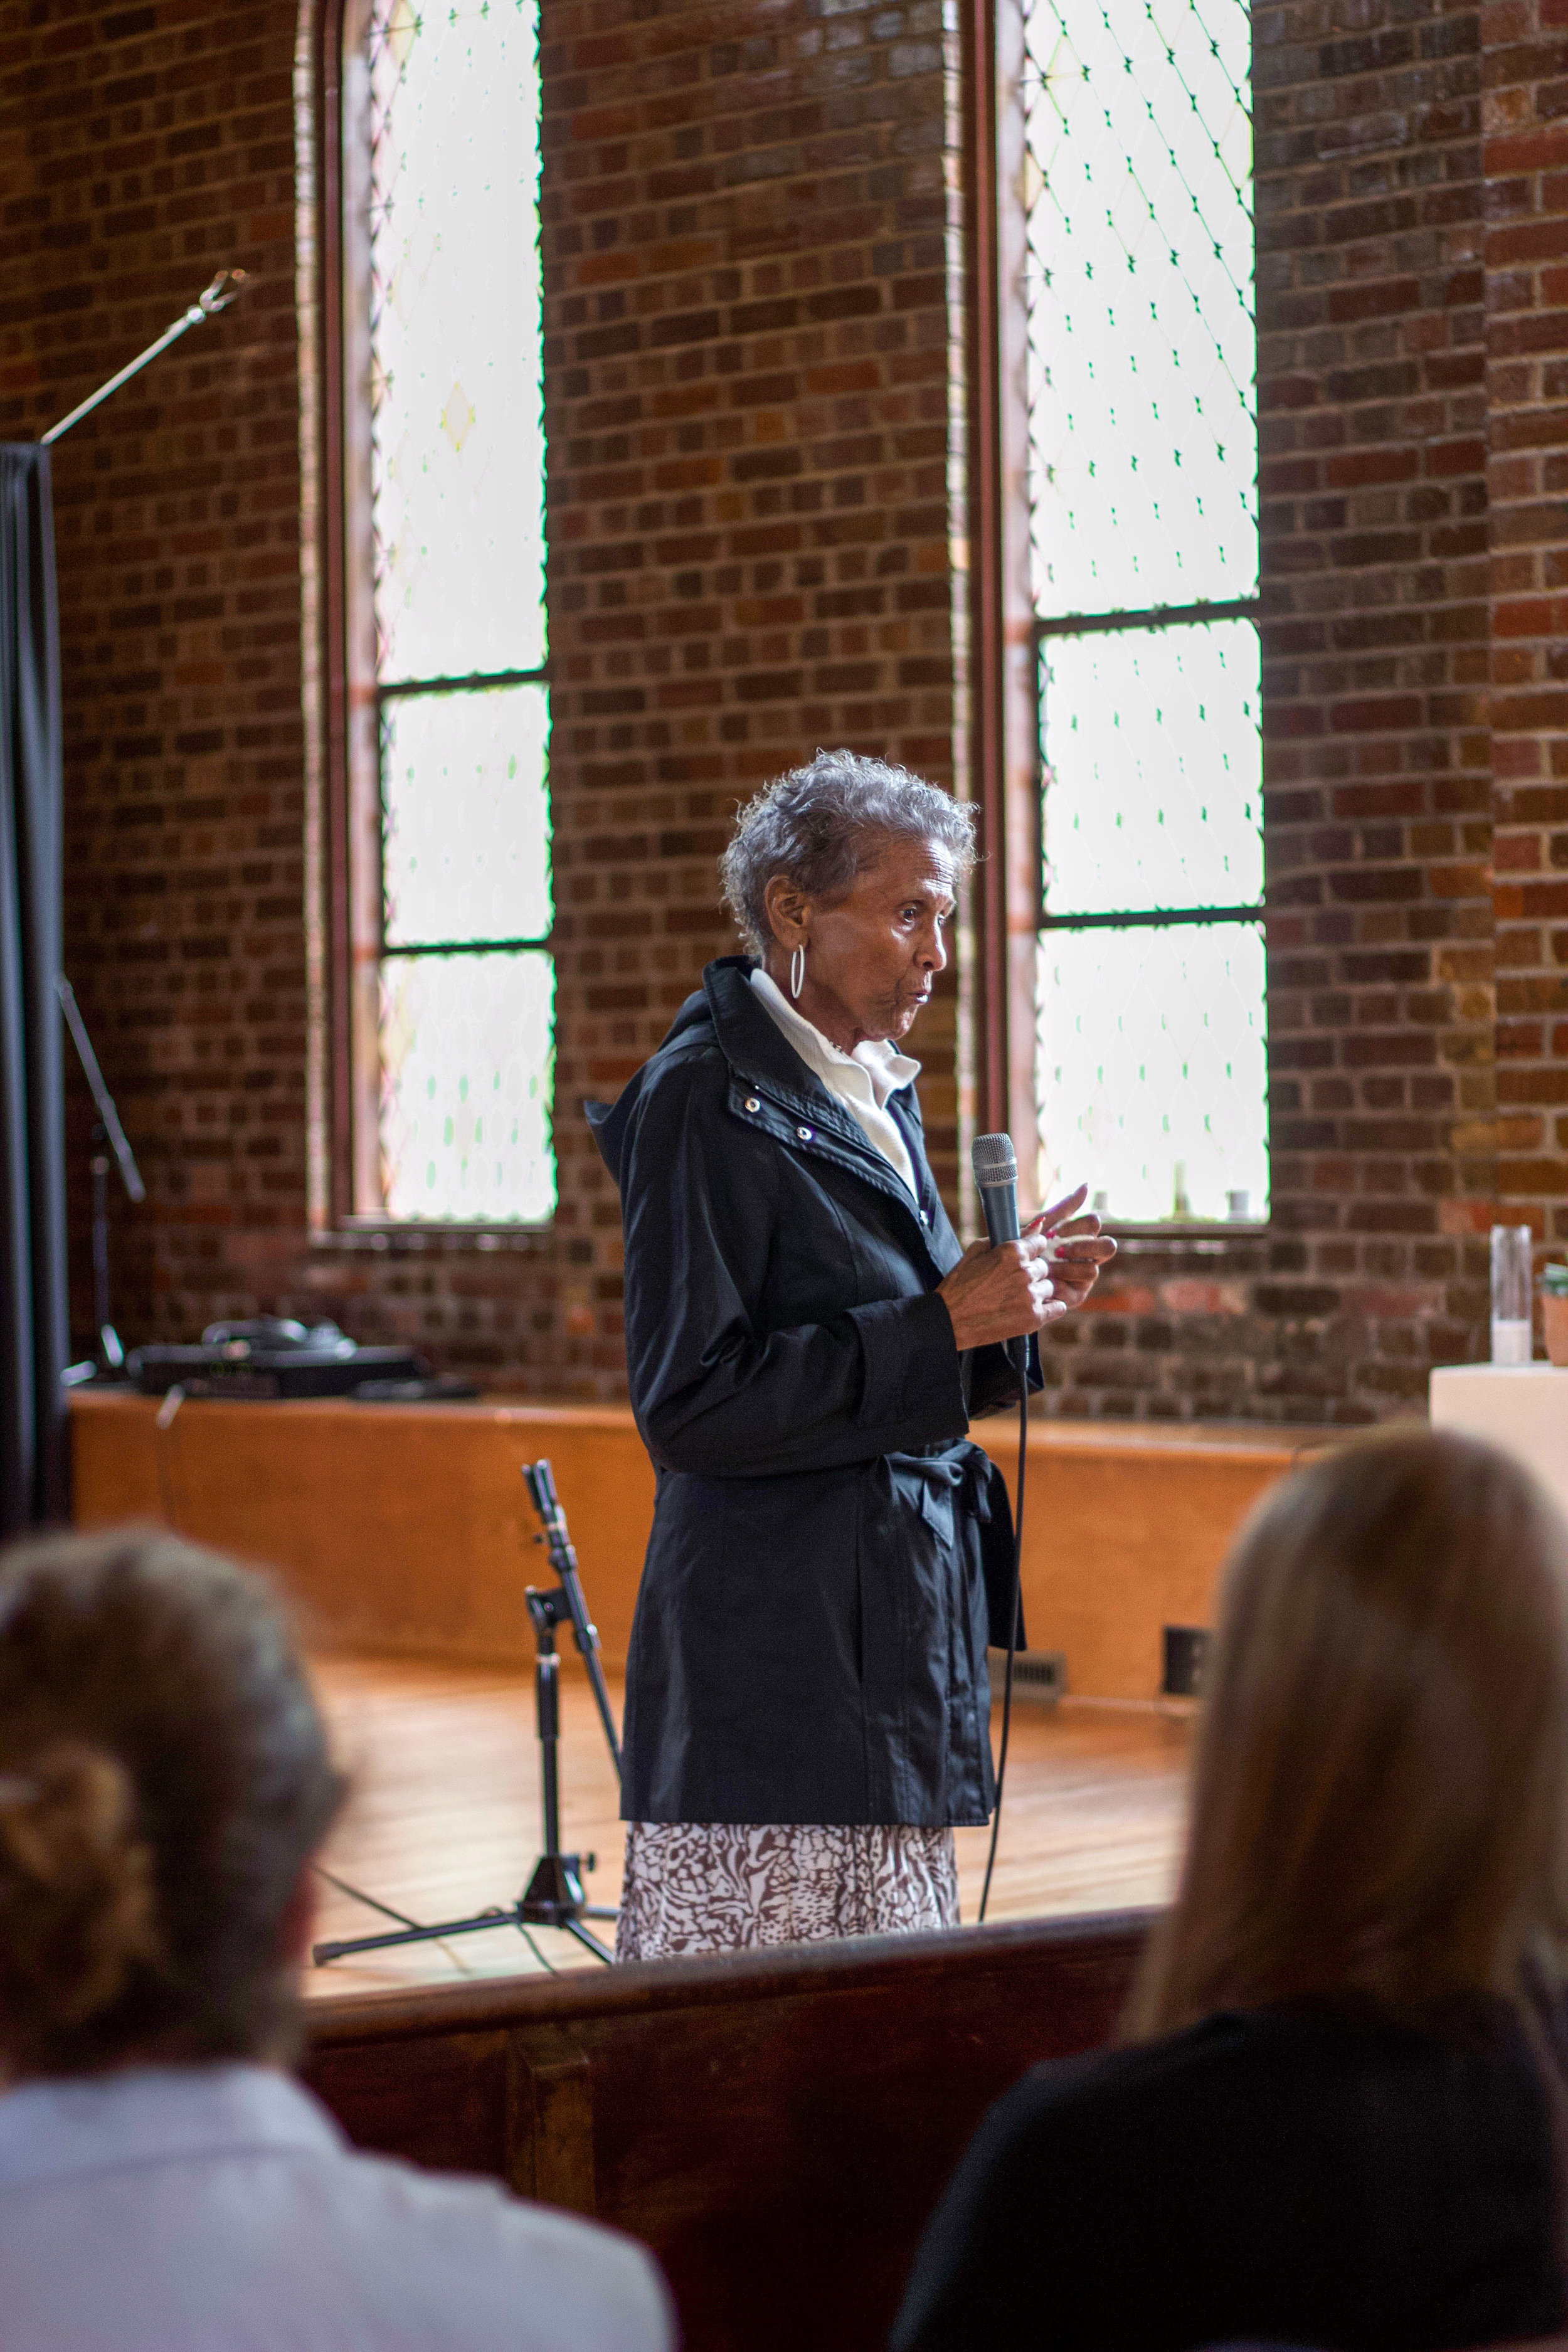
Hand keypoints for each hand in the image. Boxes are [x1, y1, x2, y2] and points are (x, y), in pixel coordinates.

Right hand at [937, 1232, 1061, 1352]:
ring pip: (1050, 1286)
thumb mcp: (977, 1251)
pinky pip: (1058, 1307)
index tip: (1022, 1260)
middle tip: (1013, 1283)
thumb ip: (1008, 1235)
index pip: (1040, 1242)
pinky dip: (1050, 1308)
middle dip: (1032, 1273)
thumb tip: (1037, 1224)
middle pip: (1044, 1266)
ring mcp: (1030, 1296)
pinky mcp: (1033, 1318)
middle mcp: (1024, 1272)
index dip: (1030, 1251)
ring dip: (1038, 1291)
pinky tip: (1034, 1308)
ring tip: (1017, 1299)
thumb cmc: (958, 1284)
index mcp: (1012, 1252)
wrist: (949, 1320)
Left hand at [1024, 1187, 1116, 1312]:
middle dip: (1083, 1247)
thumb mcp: (1043, 1226)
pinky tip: (1044, 1282)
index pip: (1094, 1224)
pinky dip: (1060, 1285)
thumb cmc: (1027, 1246)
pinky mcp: (1076, 1296)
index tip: (1053, 1233)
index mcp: (1082, 1234)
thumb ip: (1065, 1207)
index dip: (1077, 1226)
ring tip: (1046, 1268)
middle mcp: (1088, 1255)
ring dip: (1067, 1268)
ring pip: (1092, 1270)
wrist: (1006, 1274)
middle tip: (1058, 1251)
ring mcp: (1084, 1277)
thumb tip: (1087, 1185)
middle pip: (1108, 1246)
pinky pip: (1078, 1291)